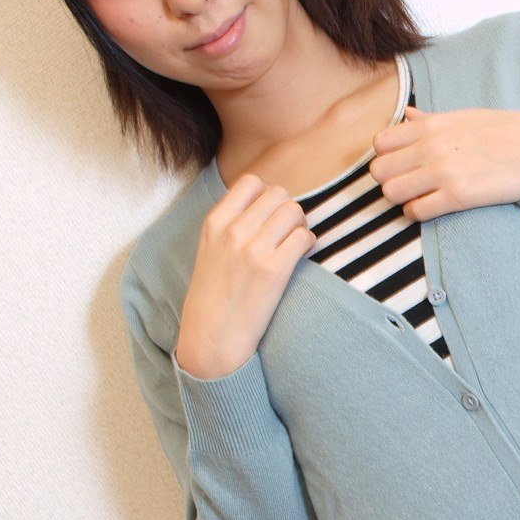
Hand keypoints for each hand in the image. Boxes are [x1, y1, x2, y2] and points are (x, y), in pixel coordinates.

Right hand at [174, 175, 315, 379]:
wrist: (212, 337)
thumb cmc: (213, 296)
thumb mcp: (210, 250)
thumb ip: (231, 224)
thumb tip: (266, 203)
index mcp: (215, 222)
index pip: (252, 182)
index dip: (268, 195)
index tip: (270, 215)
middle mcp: (233, 230)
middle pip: (279, 194)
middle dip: (288, 210)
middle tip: (287, 232)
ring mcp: (253, 249)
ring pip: (294, 211)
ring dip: (300, 225)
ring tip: (293, 244)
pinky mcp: (274, 270)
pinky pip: (304, 237)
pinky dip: (309, 243)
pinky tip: (300, 256)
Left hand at [368, 106, 519, 221]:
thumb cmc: (505, 131)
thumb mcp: (464, 116)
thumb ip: (430, 119)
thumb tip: (407, 115)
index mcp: (431, 126)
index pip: (380, 143)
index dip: (386, 157)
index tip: (401, 164)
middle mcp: (431, 147)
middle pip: (379, 171)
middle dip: (389, 180)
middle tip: (408, 184)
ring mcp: (443, 172)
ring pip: (391, 193)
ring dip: (401, 199)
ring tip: (418, 197)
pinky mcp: (457, 196)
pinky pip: (415, 211)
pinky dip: (418, 212)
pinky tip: (432, 206)